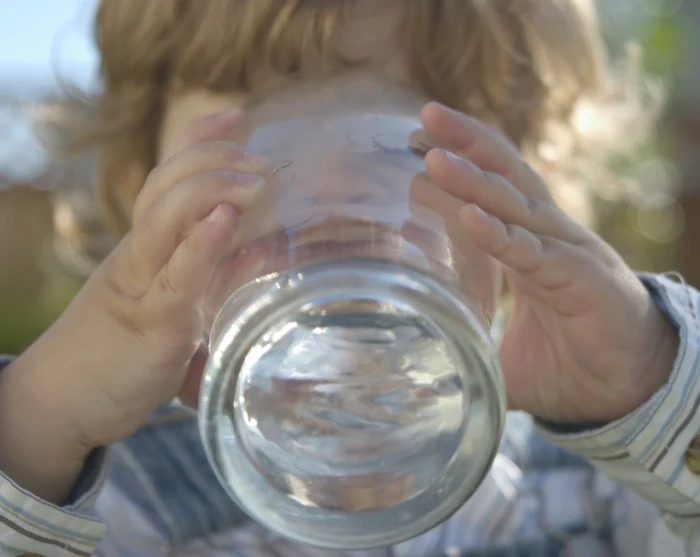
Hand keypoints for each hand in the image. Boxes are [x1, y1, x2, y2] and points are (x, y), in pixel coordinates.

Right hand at [0, 111, 268, 501]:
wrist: (61, 403)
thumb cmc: (123, 355)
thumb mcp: (176, 307)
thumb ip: (218, 277)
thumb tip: (267, 249)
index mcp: (144, 249)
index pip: (166, 177)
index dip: (198, 140)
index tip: (236, 116)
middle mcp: (139, 257)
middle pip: (164, 185)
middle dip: (212, 157)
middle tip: (257, 157)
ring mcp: (142, 286)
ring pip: (164, 217)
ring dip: (212, 189)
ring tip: (256, 181)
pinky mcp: (153, 325)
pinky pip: (177, 277)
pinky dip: (201, 244)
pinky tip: (226, 219)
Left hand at [420, 102, 678, 423]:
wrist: (628, 390)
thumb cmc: (568, 362)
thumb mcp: (499, 350)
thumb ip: (462, 342)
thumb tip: (419, 353)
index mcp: (529, 243)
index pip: (494, 189)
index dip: (461, 162)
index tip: (418, 143)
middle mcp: (547, 237)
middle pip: (506, 177)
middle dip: (466, 144)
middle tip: (425, 117)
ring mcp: (565, 253)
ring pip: (518, 207)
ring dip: (475, 180)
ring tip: (434, 158)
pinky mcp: (580, 281)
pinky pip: (535, 254)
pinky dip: (501, 235)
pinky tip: (470, 218)